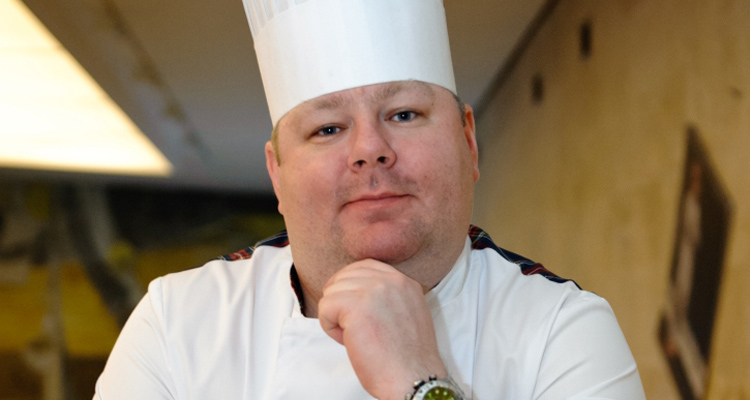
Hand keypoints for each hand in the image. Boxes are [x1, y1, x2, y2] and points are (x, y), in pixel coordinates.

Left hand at [317, 259, 446, 399]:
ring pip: (332, 291)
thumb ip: (388, 297)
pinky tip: (348, 340)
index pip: (365, 266)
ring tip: (354, 336)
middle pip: (344, 276)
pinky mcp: (356, 306)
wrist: (414, 379)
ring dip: (336, 316)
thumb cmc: (407, 359)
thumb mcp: (406, 314)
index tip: (354, 310)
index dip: (350, 287)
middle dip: (341, 301)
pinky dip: (330, 327)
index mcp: (404, 282)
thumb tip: (357, 292)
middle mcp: (391, 280)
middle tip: (354, 328)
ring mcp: (374, 290)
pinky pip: (325, 307)